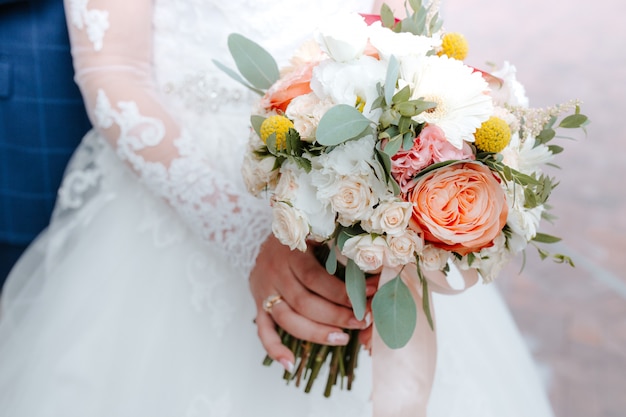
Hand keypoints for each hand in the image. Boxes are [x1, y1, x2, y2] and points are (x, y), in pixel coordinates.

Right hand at [250, 234, 375, 371]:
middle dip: (336, 315)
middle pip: (304, 302)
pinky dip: (274, 349)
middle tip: (362, 322)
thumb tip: (376, 272)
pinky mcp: (259, 304)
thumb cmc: (303, 236)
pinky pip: (263, 330)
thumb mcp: (319, 233)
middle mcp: (275, 272)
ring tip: (342, 339)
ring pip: (287, 319)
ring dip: (316, 333)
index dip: (343, 292)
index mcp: (291, 252)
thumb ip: (340, 251)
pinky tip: (290, 363)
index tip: (369, 297)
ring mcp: (265, 290)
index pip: (316, 278)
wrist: (266, 238)